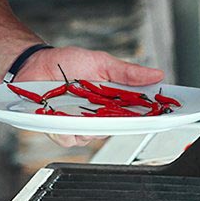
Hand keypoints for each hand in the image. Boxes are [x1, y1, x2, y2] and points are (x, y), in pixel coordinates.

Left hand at [15, 46, 164, 148]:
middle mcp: (98, 116)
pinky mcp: (59, 129)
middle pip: (117, 129)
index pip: (137, 114)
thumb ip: (127, 72)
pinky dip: (65, 128)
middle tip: (112, 108)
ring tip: (78, 106)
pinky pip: (68, 138)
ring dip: (88, 124)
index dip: (151, 117)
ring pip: (92, 137)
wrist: (35, 64)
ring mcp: (79, 124)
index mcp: (112, 101)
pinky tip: (60, 114)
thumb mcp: (101, 62)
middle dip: (117, 122)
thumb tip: (156, 74)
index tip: (164, 115)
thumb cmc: (67, 63)